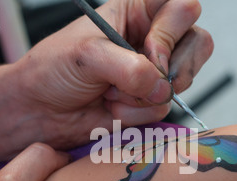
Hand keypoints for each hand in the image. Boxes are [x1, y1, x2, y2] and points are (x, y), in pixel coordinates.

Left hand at [9, 0, 213, 148]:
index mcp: (136, 13)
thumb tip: (162, 88)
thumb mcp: (87, 55)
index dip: (172, 30)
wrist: (39, 111)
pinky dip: (135, 114)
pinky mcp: (148, 102)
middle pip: (197, 43)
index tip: (149, 49)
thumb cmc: (53, 70)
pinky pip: (163, 109)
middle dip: (170, 67)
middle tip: (138, 76)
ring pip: (181, 82)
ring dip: (142, 96)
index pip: (182, 6)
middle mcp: (151, 41)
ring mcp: (152, 74)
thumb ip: (130, 68)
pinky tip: (111, 108)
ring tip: (109, 93)